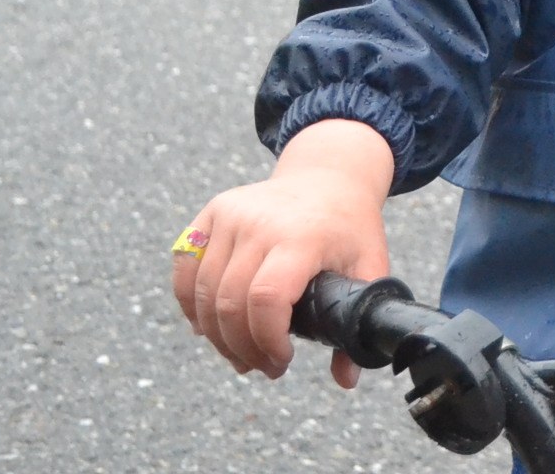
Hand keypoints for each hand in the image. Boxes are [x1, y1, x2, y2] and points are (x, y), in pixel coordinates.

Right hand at [171, 119, 396, 386]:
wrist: (330, 174)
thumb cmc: (350, 227)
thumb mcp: (369, 266)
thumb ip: (358, 320)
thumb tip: (346, 380)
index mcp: (302, 236)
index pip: (267, 298)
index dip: (266, 341)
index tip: (282, 361)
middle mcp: (260, 222)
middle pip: (229, 303)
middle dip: (242, 348)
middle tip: (263, 366)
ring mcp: (230, 214)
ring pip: (202, 293)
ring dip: (215, 336)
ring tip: (241, 354)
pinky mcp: (211, 213)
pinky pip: (185, 269)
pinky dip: (190, 305)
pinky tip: (209, 327)